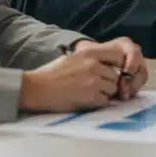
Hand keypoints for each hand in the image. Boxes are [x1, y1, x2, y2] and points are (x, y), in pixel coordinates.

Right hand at [20, 40, 142, 112]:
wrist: (38, 88)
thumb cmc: (52, 73)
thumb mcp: (73, 57)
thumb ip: (91, 59)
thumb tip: (108, 66)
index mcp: (89, 53)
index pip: (117, 56)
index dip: (117, 65)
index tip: (112, 72)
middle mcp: (94, 65)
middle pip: (116, 75)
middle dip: (110, 82)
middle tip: (99, 87)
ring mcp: (94, 82)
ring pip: (112, 89)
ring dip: (106, 93)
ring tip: (91, 94)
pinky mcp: (91, 97)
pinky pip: (106, 101)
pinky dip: (100, 102)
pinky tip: (87, 101)